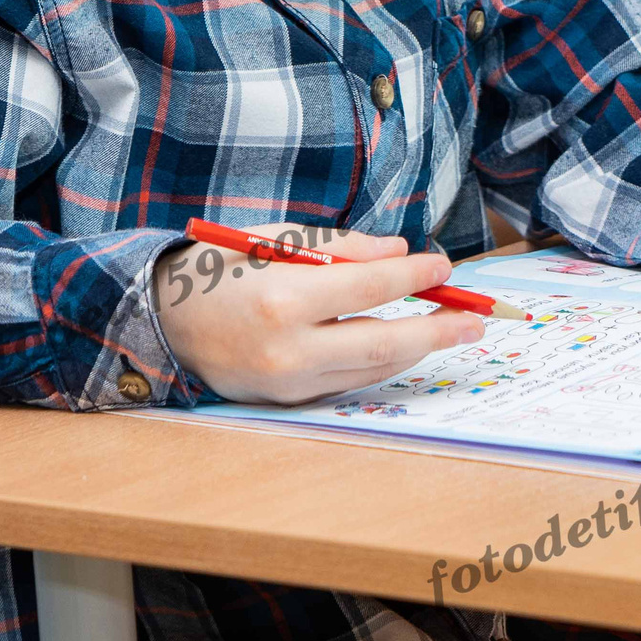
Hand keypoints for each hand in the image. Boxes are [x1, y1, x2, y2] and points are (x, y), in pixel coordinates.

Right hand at [154, 223, 485, 404]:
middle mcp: (287, 349)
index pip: (369, 288)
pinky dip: (380, 364)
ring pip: (372, 369)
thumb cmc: (222, 269)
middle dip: (437, 330)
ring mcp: (287, 384)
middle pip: (383, 343)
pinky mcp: (286, 402)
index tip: (443, 266)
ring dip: (417, 349)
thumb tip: (400, 253)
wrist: (164, 321)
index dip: (414, 278)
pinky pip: (347, 382)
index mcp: (282, 299)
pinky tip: (405, 346)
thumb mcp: (276, 238)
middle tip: (476, 318)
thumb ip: (341, 246)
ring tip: (452, 330)